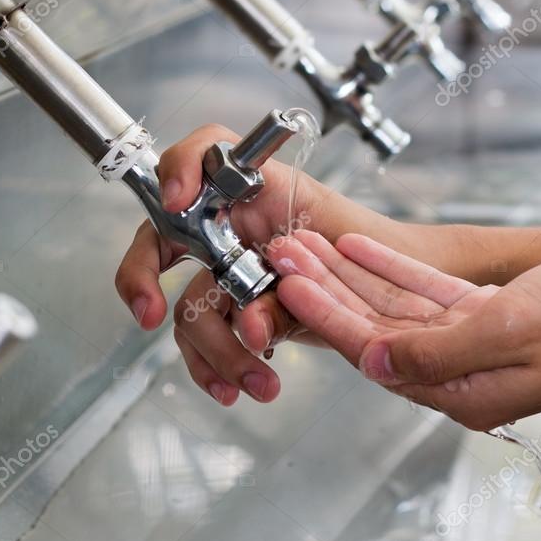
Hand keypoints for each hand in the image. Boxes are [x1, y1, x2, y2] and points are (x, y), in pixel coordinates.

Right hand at [114, 124, 460, 405]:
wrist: (397, 301)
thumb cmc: (380, 259)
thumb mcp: (350, 259)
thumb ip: (298, 287)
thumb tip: (252, 326)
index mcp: (263, 189)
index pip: (207, 153)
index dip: (182, 167)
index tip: (177, 200)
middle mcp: (234, 224)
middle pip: (162, 237)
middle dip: (143, 276)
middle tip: (150, 311)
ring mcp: (226, 268)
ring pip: (187, 304)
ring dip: (212, 349)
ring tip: (253, 382)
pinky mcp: (232, 309)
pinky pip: (202, 338)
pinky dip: (213, 367)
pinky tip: (234, 388)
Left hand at [269, 231, 540, 429]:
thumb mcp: (511, 332)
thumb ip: (434, 352)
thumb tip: (372, 363)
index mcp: (460, 391)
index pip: (373, 350)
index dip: (326, 314)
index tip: (287, 282)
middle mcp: (458, 374)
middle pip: (373, 328)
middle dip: (325, 290)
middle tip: (281, 254)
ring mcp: (472, 345)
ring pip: (393, 306)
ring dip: (349, 274)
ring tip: (307, 244)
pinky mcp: (488, 318)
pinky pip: (427, 292)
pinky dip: (393, 269)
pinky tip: (359, 248)